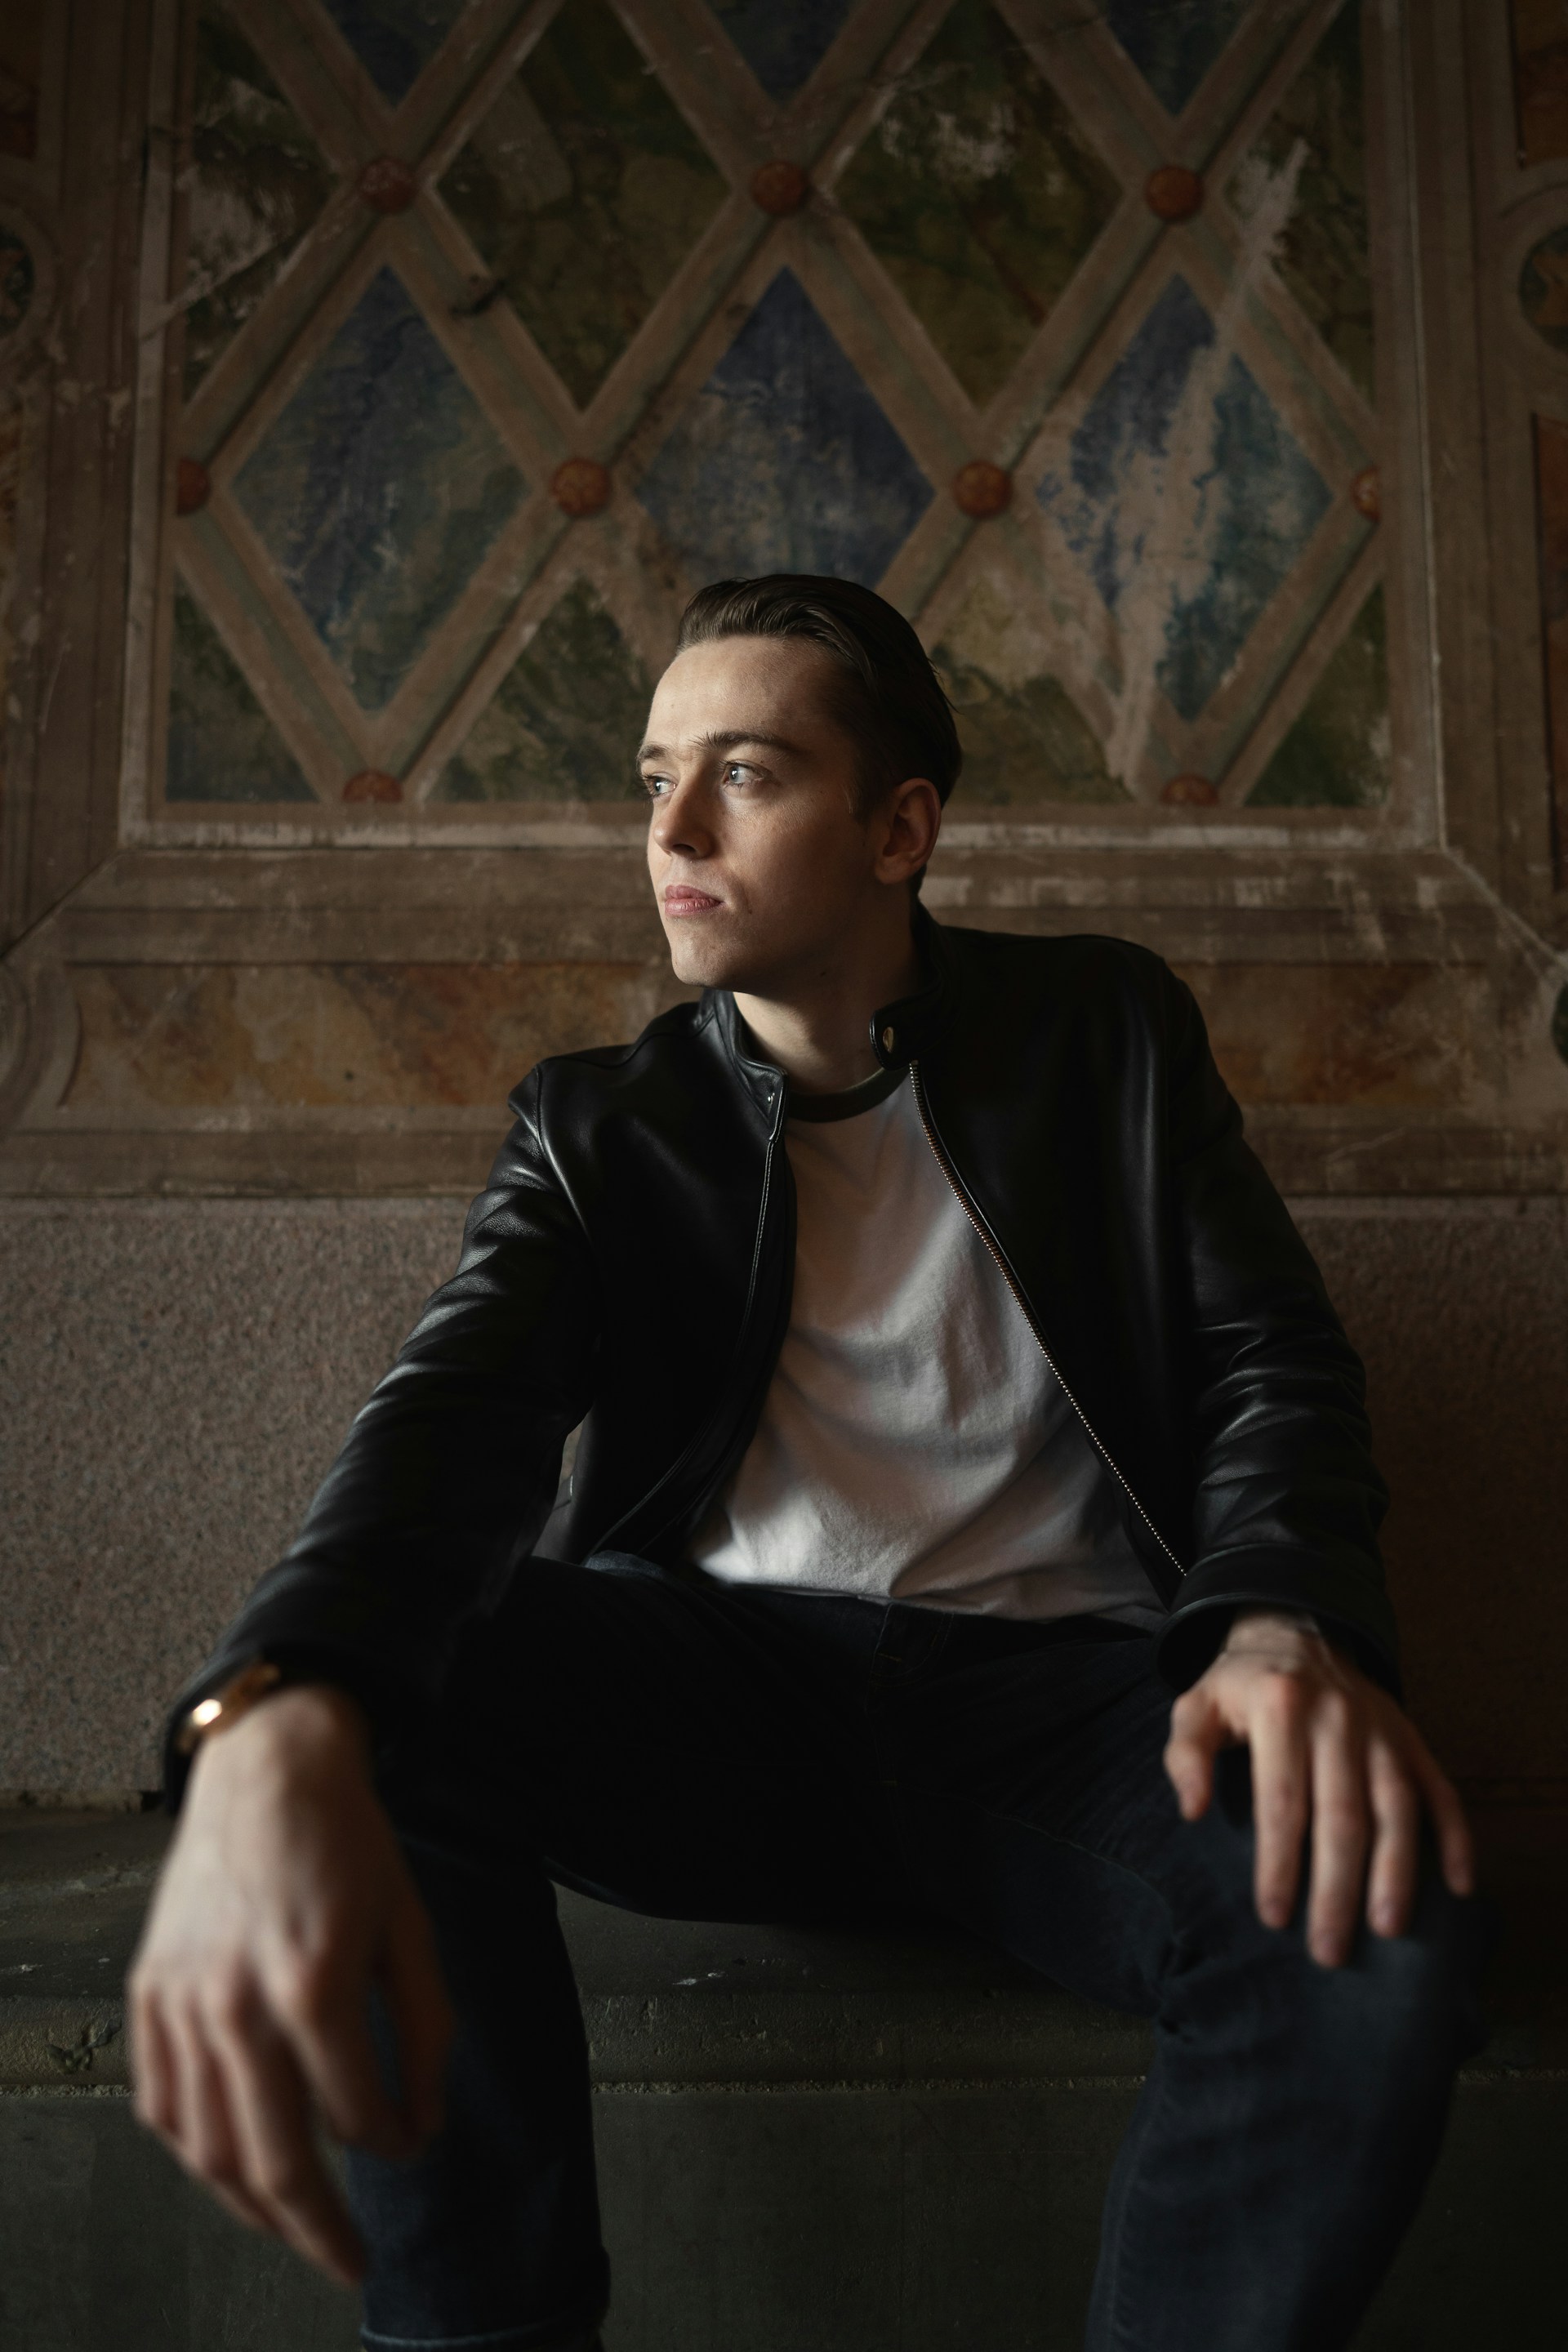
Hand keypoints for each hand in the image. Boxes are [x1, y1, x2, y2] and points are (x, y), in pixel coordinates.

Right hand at [128, 1686, 453, 2284]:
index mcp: (313, 1982)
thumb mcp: (410, 1927)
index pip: (356, 2115)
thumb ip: (426, 2029)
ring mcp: (183, 2003)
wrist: (269, 1770)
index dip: (394, 2145)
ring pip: (210, 2150)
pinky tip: (232, 2167)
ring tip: (296, 2230)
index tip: (412, 2146)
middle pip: (274, 2160)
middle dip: (320, 2230)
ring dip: (254, 2210)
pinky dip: (198, 2153)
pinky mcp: (149, 1995)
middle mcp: (237, 2003)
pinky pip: (164, 2106)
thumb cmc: (350, 1845)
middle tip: (352, 2262)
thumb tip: (425, 2124)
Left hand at [1164, 1611, 1473, 1967]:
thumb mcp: (1195, 1704)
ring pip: (1396, 1806)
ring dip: (1396, 1871)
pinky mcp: (1412, 1738)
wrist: (1296, 1634)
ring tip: (1388, 1928)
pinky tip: (1459, 1885)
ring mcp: (1382, 1728)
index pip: (1282, 1799)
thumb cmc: (1240, 1687)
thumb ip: (1186, 1753)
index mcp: (1280, 1706)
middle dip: (1337, 1887)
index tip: (1273, 1916)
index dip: (1279, 1861)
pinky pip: (1441, 1789)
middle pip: (1342, 1813)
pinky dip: (1455, 1837)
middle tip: (1329, 1949)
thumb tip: (1192, 1810)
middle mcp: (1338, 1716)